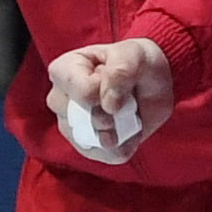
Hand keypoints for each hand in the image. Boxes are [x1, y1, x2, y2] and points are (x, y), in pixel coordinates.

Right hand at [46, 38, 172, 166]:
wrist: (152, 82)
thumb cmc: (136, 61)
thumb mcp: (134, 54)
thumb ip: (120, 71)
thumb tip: (109, 105)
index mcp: (64, 70)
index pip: (82, 92)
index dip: (107, 90)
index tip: (117, 79)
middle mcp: (60, 100)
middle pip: (80, 121)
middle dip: (110, 115)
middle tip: (124, 99)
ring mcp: (70, 126)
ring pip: (92, 142)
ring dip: (119, 131)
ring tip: (128, 113)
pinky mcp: (87, 147)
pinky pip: (107, 156)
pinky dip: (126, 145)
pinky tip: (131, 130)